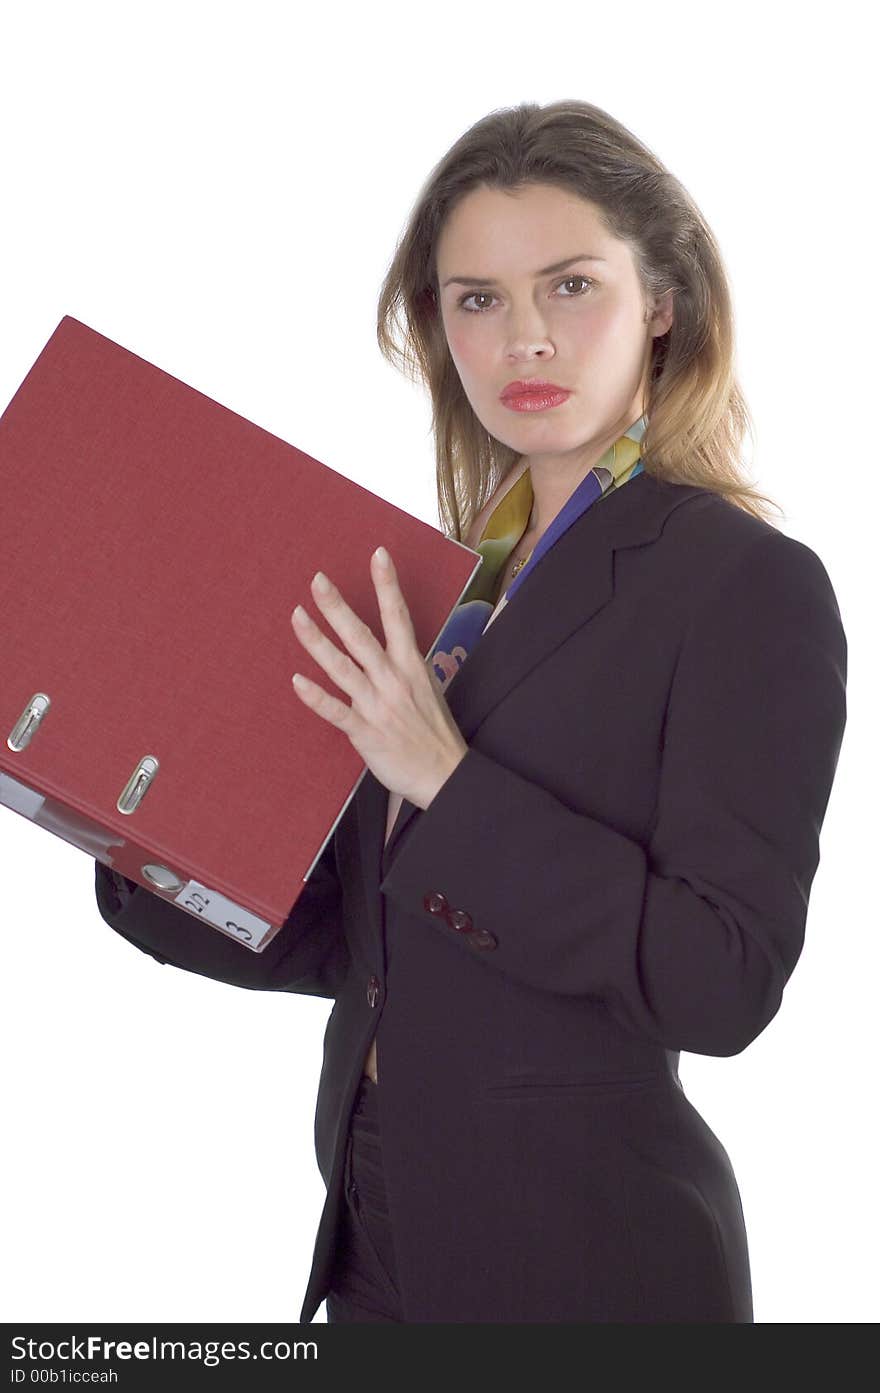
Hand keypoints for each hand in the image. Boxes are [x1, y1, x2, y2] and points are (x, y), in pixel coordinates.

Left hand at [289, 546, 468, 810]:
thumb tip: (392, 647)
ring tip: (297, 616)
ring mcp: (377, 705)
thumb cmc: (435, 732)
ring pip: (342, 667)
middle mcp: (393, 679)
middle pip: (361, 636)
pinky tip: (297, 681)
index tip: (378, 554)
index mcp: (412, 665)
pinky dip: (316, 697)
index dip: (387, 584)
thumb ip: (406, 667)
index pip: (398, 616)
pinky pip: (335, 711)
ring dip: (317, 641)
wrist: (445, 774)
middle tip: (317, 581)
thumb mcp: (428, 689)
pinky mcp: (365, 732)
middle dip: (337, 607)